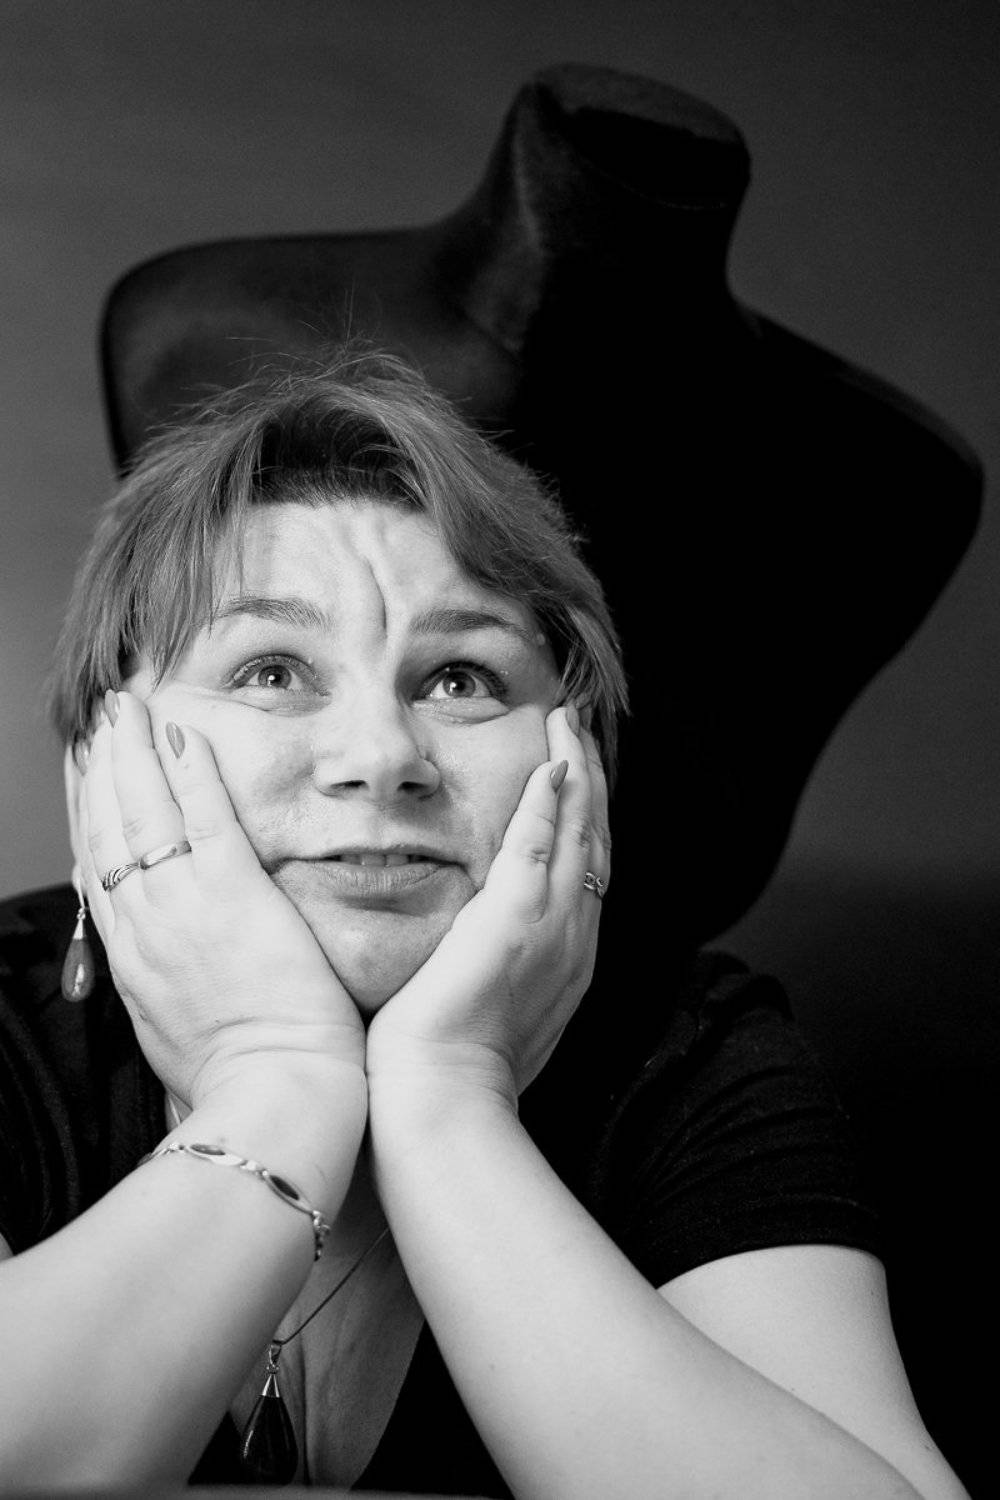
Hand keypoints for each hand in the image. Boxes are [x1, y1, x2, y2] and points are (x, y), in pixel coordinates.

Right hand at [77, 691, 365, 1107]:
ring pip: (144, 811)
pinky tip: (184, 731)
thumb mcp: (170, 1031)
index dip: (88, 813)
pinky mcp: (233, 894)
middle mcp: (144, 923)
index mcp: (132, 957)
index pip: (97, 868)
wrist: (269, 1097)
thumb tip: (151, 963)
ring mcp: (184, 905)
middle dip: (99, 766)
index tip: (86, 773)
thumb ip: (158, 983)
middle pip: (107, 828)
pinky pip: (206, 817)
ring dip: (132, 751)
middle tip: (97, 720)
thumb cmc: (233, 1077)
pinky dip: (192, 771)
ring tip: (125, 705)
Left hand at [365, 705, 609, 1102]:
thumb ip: (488, 968)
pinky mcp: (517, 918)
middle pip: (595, 838)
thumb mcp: (484, 1009)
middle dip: (590, 778)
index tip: (574, 772)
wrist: (444, 1102)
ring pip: (579, 830)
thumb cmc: (448, 1069)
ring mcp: (554, 926)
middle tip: (580, 726)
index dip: (583, 815)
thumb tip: (466, 951)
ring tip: (570, 721)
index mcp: (568, 957)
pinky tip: (549, 761)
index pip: (585, 868)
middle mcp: (575, 937)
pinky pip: (540, 843)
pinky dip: (548, 799)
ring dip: (577, 770)